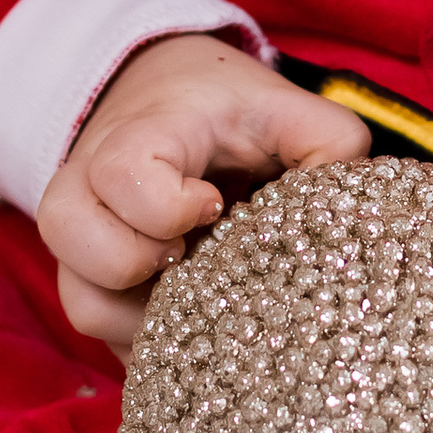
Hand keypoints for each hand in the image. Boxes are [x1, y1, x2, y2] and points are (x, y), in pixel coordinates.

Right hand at [36, 34, 369, 359]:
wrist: (160, 91)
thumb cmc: (222, 107)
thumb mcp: (280, 105)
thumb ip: (329, 141)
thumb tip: (360, 207)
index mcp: (138, 135)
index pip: (122, 175)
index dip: (169, 207)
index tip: (214, 203)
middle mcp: (86, 183)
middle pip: (72, 237)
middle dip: (141, 262)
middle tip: (193, 250)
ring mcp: (77, 236)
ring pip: (80, 301)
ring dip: (140, 315)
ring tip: (191, 292)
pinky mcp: (84, 278)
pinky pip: (97, 333)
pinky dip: (140, 340)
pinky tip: (185, 320)